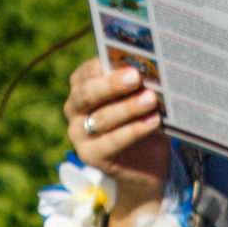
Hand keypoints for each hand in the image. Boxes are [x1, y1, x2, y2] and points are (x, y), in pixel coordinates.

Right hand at [63, 56, 169, 211]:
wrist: (145, 165)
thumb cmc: (141, 121)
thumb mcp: (137, 99)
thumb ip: (136, 85)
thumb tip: (151, 69)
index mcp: (82, 87)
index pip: (87, 71)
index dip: (106, 64)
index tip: (129, 61)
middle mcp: (73, 109)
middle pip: (87, 94)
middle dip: (112, 84)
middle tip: (136, 77)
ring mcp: (78, 134)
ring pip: (100, 118)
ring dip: (128, 108)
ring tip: (151, 100)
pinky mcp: (89, 156)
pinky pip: (111, 141)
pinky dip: (134, 130)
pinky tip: (153, 121)